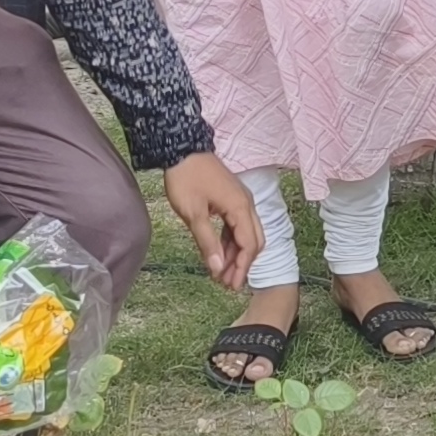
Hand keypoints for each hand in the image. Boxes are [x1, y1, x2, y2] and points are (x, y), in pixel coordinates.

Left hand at [162, 155, 264, 289]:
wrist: (181, 149)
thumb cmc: (186, 178)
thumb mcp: (193, 213)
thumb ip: (207, 242)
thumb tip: (216, 268)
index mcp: (240, 208)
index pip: (249, 245)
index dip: (241, 267)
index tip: (231, 285)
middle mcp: (246, 204)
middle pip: (254, 241)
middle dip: (242, 263)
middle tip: (227, 283)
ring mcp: (239, 200)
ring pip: (246, 233)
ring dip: (235, 254)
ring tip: (220, 272)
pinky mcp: (231, 198)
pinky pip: (237, 224)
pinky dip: (230, 241)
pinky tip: (218, 252)